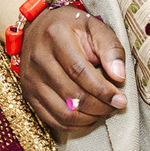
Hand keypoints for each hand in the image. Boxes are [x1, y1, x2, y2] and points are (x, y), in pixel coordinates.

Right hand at [18, 6, 130, 133]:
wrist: (39, 26)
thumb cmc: (72, 27)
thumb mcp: (94, 27)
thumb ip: (110, 49)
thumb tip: (119, 77)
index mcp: (56, 37)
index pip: (80, 71)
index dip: (103, 90)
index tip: (121, 100)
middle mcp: (39, 58)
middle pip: (72, 95)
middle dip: (99, 107)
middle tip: (115, 106)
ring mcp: (31, 78)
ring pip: (63, 112)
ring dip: (88, 118)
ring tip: (104, 112)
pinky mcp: (28, 93)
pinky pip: (52, 119)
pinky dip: (74, 124)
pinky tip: (88, 117)